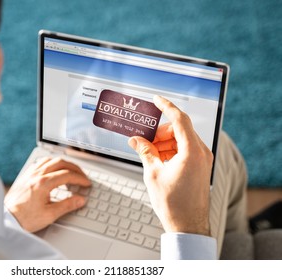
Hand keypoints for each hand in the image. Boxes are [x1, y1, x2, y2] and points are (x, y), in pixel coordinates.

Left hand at [4, 157, 90, 232]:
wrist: (5, 219)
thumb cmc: (24, 218)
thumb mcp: (49, 215)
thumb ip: (67, 205)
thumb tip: (81, 200)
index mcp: (43, 183)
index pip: (67, 175)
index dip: (80, 178)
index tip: (86, 184)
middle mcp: (36, 175)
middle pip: (61, 163)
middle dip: (75, 168)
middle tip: (82, 176)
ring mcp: (30, 173)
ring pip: (50, 160)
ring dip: (63, 164)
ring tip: (71, 172)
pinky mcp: (25, 176)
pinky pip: (41, 162)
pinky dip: (51, 163)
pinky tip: (54, 170)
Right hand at [128, 96, 212, 235]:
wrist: (188, 225)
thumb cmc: (174, 203)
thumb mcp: (153, 174)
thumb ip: (144, 152)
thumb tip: (135, 140)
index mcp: (192, 152)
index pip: (179, 119)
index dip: (166, 106)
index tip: (156, 99)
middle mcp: (201, 153)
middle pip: (178, 130)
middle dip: (159, 132)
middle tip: (143, 139)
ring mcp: (202, 160)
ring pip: (180, 139)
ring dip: (163, 142)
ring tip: (148, 152)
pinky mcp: (200, 166)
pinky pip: (184, 149)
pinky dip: (170, 150)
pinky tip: (157, 159)